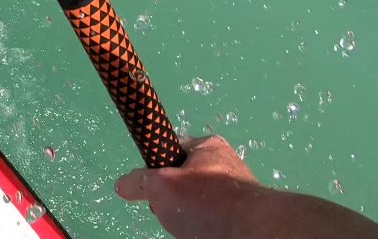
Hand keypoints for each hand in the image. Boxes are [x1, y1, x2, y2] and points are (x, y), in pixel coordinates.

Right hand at [117, 135, 377, 238]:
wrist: (255, 235)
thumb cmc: (207, 202)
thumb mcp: (160, 186)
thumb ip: (138, 182)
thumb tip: (122, 185)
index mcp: (208, 147)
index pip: (172, 148)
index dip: (156, 166)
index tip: (151, 186)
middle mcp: (225, 166)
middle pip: (184, 180)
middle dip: (172, 199)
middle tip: (168, 211)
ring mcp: (236, 194)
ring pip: (198, 205)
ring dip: (187, 218)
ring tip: (187, 227)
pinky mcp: (241, 218)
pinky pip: (212, 221)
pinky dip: (202, 229)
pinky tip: (199, 234)